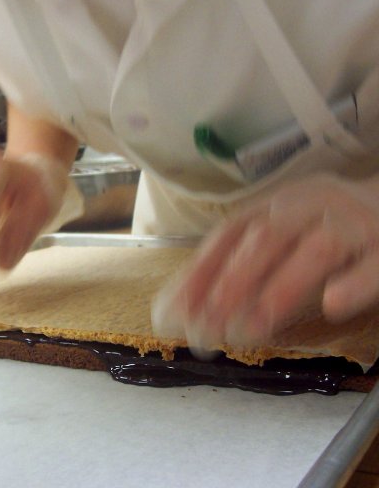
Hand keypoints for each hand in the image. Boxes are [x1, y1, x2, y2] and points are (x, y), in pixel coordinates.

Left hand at [152, 173, 378, 353]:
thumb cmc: (324, 228)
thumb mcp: (280, 237)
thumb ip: (241, 267)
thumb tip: (186, 310)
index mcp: (278, 203)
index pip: (230, 234)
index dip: (201, 271)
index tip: (175, 310)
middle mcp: (310, 204)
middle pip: (266, 238)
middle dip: (231, 284)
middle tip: (208, 328)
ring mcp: (354, 220)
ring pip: (316, 248)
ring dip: (280, 289)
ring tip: (252, 329)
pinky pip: (375, 261)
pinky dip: (355, 282)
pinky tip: (333, 304)